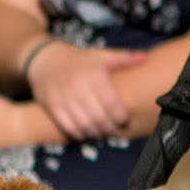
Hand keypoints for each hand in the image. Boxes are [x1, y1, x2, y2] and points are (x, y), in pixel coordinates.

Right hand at [25, 42, 145, 139]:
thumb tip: (143, 58)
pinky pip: (68, 127)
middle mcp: (78, 88)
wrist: (45, 61)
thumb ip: (123, 58)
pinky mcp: (52, 107)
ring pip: (84, 125)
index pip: (111, 103)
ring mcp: (63, 99)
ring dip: (96, 133)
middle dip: (110, 128)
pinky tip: (86, 133)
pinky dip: (79, 134)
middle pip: (98, 117)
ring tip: (103, 133)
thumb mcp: (100, 55)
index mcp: (93, 75)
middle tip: (116, 130)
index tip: (125, 119)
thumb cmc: (79, 60)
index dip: (120, 116)